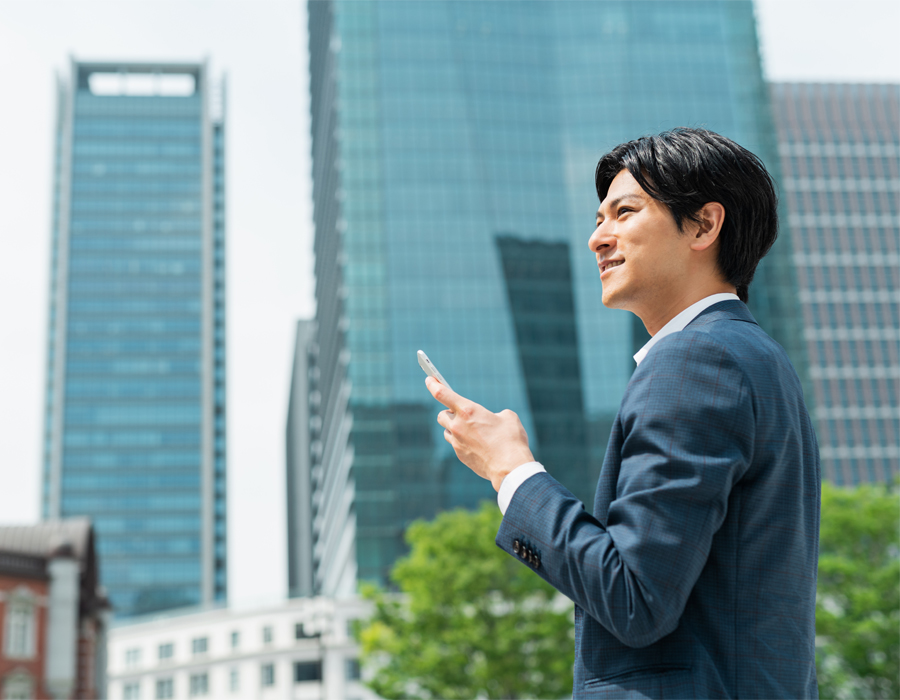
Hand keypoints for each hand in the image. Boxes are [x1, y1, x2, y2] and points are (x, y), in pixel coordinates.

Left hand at [425, 377, 534, 491]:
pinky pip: (456, 445)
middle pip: (441, 415)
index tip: (429, 378)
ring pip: (447, 431)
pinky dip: (462, 442)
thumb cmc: (511, 440)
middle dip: (449, 412)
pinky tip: (477, 445)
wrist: (510, 468)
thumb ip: (496, 414)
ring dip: (454, 428)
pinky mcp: (460, 456)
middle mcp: (458, 426)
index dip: (433, 384)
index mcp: (468, 411)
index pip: (442, 393)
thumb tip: (494, 420)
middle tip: (461, 414)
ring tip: (471, 431)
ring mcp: (457, 442)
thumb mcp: (508, 417)